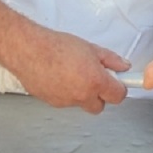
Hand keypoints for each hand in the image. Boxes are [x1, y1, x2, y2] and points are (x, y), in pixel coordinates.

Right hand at [11, 28, 129, 114]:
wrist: (29, 50)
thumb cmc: (56, 46)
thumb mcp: (90, 48)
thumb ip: (111, 59)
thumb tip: (123, 66)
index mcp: (95, 81)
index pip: (118, 96)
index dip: (119, 88)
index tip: (117, 82)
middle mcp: (82, 95)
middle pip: (100, 106)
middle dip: (100, 95)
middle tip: (94, 78)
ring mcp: (67, 102)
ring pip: (81, 103)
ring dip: (82, 93)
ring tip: (72, 73)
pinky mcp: (53, 103)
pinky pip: (66, 101)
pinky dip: (66, 93)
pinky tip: (59, 77)